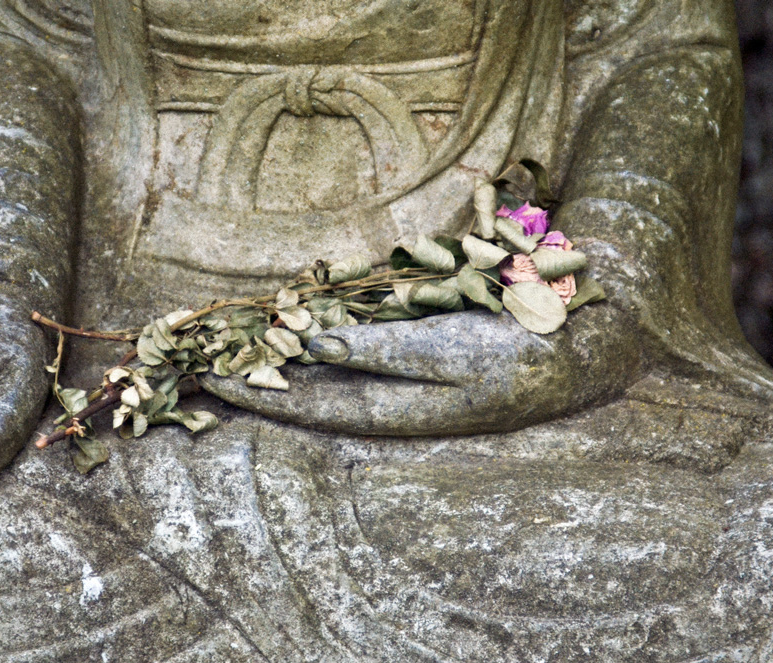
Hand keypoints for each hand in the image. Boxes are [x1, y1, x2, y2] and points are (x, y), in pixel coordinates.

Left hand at [201, 304, 640, 435]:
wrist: (573, 349)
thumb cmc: (515, 354)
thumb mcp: (447, 354)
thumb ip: (379, 351)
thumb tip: (311, 349)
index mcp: (392, 412)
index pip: (307, 407)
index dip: (256, 391)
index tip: (206, 374)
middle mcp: (387, 400)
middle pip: (306, 392)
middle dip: (254, 375)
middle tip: (198, 360)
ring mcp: (397, 380)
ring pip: (322, 370)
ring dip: (277, 355)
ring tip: (228, 339)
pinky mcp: (409, 354)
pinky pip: (348, 349)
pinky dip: (313, 336)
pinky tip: (288, 324)